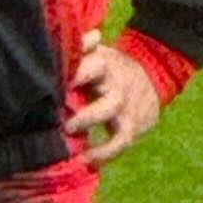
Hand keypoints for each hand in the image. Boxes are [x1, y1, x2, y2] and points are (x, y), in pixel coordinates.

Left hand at [64, 28, 160, 167]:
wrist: (155, 73)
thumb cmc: (108, 68)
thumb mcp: (96, 54)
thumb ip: (77, 50)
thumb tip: (59, 40)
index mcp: (100, 60)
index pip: (85, 53)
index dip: (69, 62)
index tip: (47, 72)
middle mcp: (112, 78)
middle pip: (97, 72)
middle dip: (75, 82)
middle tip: (54, 99)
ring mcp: (123, 101)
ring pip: (110, 107)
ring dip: (87, 118)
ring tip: (66, 131)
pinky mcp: (132, 124)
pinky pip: (120, 140)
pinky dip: (104, 153)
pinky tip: (86, 162)